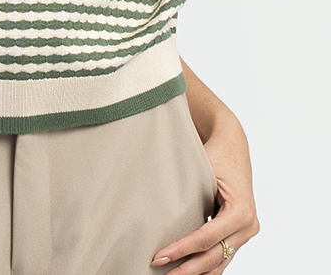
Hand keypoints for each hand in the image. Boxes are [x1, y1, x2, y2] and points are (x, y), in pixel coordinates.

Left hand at [151, 113, 259, 271]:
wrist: (232, 146)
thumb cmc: (215, 155)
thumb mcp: (203, 170)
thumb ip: (189, 193)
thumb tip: (160, 213)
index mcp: (241, 211)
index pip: (207, 238)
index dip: (182, 250)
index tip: (160, 257)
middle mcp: (248, 226)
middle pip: (214, 257)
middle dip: (187, 269)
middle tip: (161, 274)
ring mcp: (246, 233)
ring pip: (220, 262)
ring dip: (196, 273)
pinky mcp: (240, 234)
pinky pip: (223, 256)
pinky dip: (206, 266)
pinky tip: (189, 272)